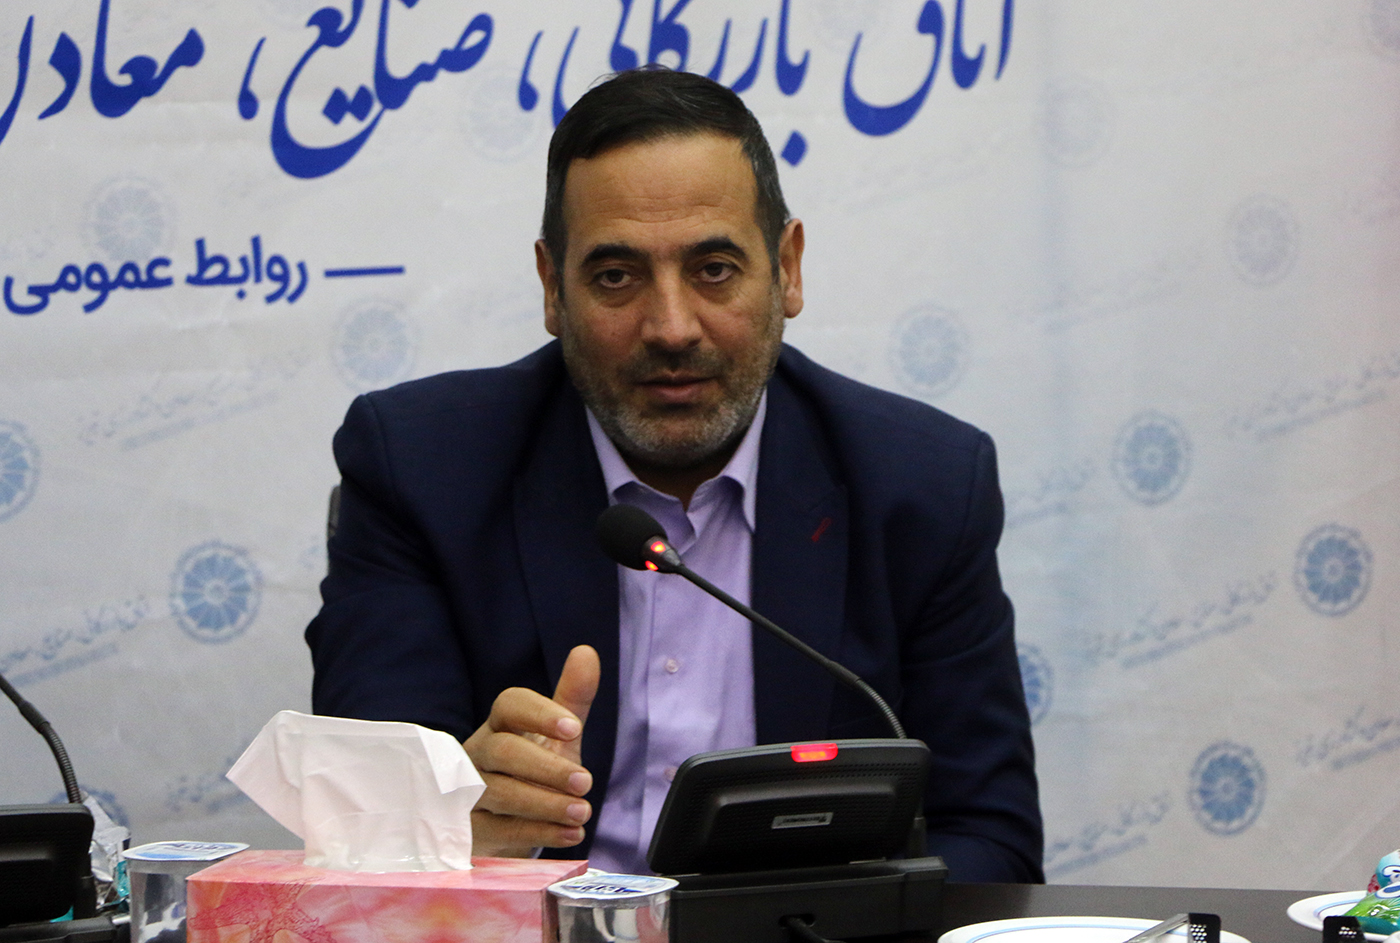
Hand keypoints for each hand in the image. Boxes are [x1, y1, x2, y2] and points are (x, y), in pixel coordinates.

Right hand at [463, 644, 600, 856]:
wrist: (502, 824)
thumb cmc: (531, 772)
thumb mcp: (555, 738)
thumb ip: (572, 699)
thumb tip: (586, 652)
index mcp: (500, 725)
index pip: (510, 705)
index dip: (540, 713)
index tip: (575, 728)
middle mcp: (477, 755)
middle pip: (503, 751)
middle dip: (547, 767)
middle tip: (586, 782)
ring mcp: (467, 792)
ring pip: (499, 793)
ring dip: (545, 803)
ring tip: (583, 812)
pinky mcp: (468, 830)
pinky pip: (499, 830)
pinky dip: (539, 832)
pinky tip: (570, 834)